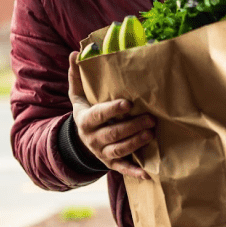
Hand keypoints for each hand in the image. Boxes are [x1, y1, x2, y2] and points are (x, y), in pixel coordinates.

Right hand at [68, 51, 154, 179]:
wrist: (80, 138)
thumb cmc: (86, 110)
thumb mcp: (78, 95)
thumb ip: (77, 75)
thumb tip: (75, 53)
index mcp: (86, 119)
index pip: (99, 115)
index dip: (113, 110)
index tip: (128, 104)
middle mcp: (92, 138)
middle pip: (112, 133)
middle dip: (132, 126)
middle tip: (150, 118)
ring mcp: (101, 152)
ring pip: (119, 150)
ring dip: (135, 143)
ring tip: (151, 134)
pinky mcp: (110, 163)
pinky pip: (122, 169)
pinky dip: (134, 172)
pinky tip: (147, 173)